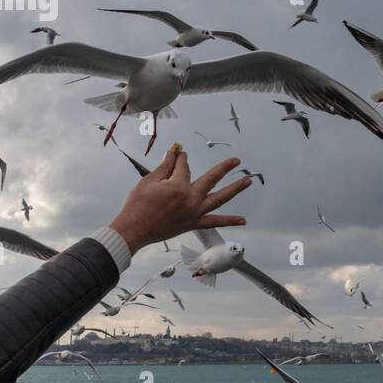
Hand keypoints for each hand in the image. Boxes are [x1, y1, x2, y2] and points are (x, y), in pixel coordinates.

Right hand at [107, 144, 252, 253]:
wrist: (134, 229)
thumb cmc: (138, 206)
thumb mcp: (149, 181)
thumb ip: (165, 167)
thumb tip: (174, 152)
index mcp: (179, 186)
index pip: (184, 167)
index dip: (181, 159)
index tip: (180, 154)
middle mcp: (191, 198)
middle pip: (212, 179)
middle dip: (224, 168)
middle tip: (236, 160)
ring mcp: (194, 212)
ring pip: (220, 199)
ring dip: (235, 189)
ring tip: (248, 181)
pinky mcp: (193, 223)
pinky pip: (215, 222)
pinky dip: (230, 221)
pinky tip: (242, 220)